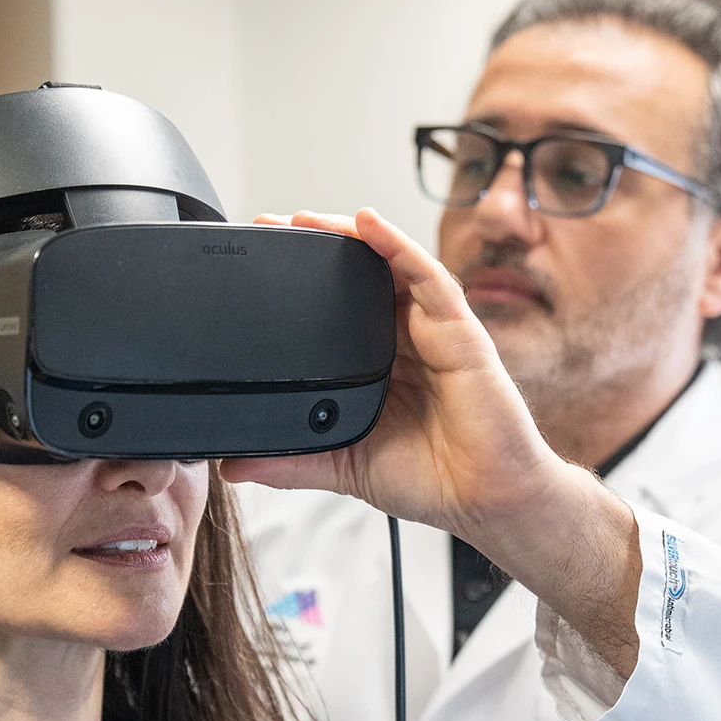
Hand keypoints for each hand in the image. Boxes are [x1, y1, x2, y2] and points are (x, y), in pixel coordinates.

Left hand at [220, 209, 579, 540]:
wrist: (487, 502)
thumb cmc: (432, 478)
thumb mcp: (343, 466)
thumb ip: (290, 463)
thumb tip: (233, 466)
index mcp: (377, 361)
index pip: (333, 306)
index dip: (297, 281)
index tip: (255, 264)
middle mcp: (405, 337)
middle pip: (358, 273)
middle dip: (314, 243)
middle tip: (269, 224)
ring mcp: (433, 330)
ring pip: (389, 263)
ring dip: (348, 234)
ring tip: (306, 217)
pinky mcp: (460, 331)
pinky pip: (428, 277)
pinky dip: (397, 246)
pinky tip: (369, 223)